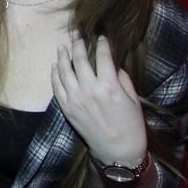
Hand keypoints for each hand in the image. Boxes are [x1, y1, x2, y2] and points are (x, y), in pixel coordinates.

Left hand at [51, 35, 147, 165]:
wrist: (117, 151)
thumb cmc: (131, 126)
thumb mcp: (133, 100)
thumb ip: (122, 79)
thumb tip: (113, 65)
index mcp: (109, 86)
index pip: (103, 56)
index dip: (102, 44)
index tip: (100, 37)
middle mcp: (89, 89)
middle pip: (80, 60)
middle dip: (78, 44)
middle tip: (77, 35)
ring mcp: (75, 99)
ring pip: (65, 71)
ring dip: (63, 56)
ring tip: (62, 46)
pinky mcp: (67, 109)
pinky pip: (56, 87)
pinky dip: (55, 75)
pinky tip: (55, 66)